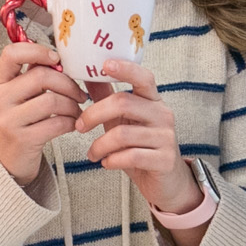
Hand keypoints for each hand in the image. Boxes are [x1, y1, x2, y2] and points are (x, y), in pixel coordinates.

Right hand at [0, 42, 82, 184]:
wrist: (4, 163)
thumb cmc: (17, 124)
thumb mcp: (15, 98)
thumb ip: (31, 78)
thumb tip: (58, 59)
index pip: (12, 54)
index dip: (37, 51)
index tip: (56, 60)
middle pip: (41, 77)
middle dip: (68, 84)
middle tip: (80, 94)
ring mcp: (9, 121)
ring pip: (52, 101)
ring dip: (72, 105)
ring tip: (77, 111)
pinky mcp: (23, 139)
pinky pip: (57, 123)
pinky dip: (71, 122)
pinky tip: (72, 124)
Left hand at [78, 59, 194, 214]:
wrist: (166, 181)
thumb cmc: (141, 146)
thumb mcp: (122, 120)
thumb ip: (107, 98)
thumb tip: (86, 75)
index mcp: (153, 101)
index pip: (143, 77)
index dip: (125, 69)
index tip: (104, 64)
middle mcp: (163, 115)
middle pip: (124, 103)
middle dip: (94, 114)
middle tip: (79, 126)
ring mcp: (166, 137)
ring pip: (123, 134)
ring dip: (99, 145)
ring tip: (92, 153)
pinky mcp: (165, 159)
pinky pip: (131, 156)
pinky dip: (112, 160)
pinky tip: (107, 162)